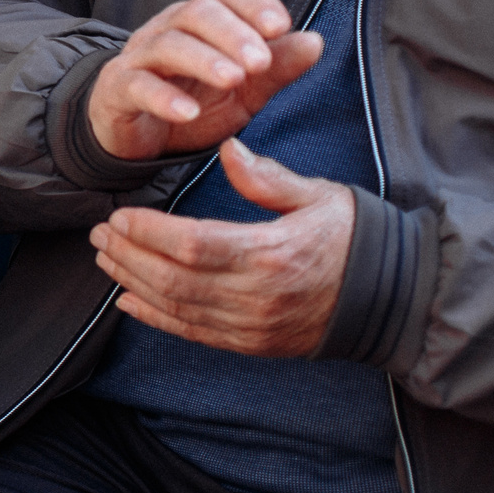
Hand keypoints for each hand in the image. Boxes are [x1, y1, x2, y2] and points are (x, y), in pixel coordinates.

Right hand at [87, 0, 321, 160]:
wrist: (140, 139)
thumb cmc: (194, 104)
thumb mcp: (245, 92)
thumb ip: (276, 69)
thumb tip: (315, 41)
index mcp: (201, 23)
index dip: (253, 4)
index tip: (280, 26)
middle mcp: (168, 30)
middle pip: (196, 12)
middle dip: (232, 33)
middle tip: (259, 60)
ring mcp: (139, 58)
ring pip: (167, 44)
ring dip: (204, 59)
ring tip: (233, 79)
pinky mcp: (117, 90)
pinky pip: (136, 85)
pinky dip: (163, 97)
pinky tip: (187, 112)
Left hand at [90, 138, 353, 355]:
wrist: (395, 297)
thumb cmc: (354, 238)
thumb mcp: (318, 196)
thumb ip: (267, 178)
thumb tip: (228, 148)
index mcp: (272, 252)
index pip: (193, 245)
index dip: (148, 233)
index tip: (119, 216)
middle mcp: (258, 295)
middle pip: (174, 279)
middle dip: (128, 256)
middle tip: (98, 234)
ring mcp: (254, 326)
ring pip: (178, 307)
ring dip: (133, 283)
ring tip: (105, 259)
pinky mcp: (253, 344)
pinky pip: (194, 333)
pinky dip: (156, 318)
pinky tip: (127, 300)